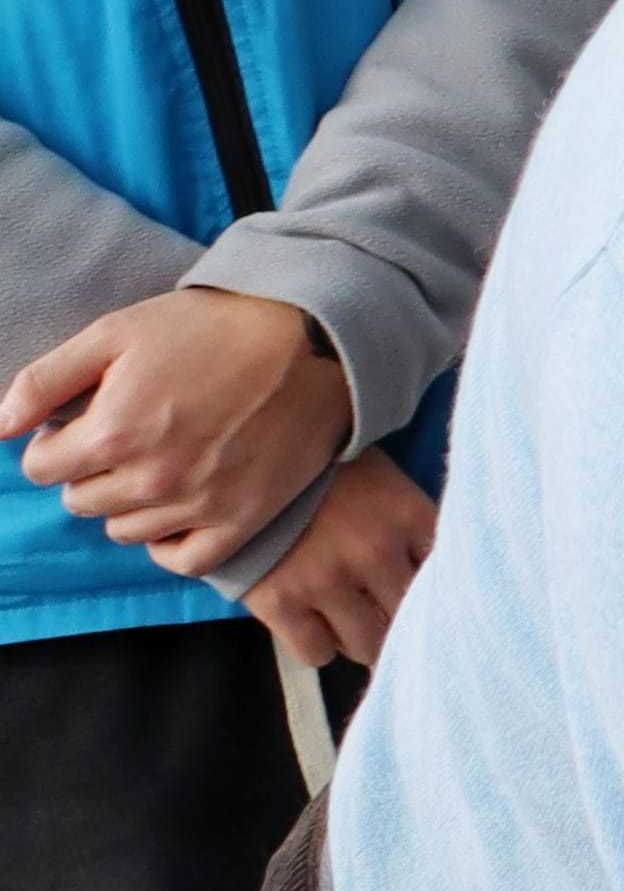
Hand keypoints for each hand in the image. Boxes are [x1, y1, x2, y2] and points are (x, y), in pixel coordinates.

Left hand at [2, 288, 348, 576]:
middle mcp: (152, 479)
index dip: (53, 441)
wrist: (315, 341)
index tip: (80, 423)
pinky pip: (184, 560)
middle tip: (125, 438)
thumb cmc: (213, 329)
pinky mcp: (243, 519)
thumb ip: (46, 380)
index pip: (41, 467)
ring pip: (124, 531)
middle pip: (81, 501)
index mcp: (114, 433)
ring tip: (155, 466)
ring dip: (127, 503)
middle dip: (89, 470)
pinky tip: (176, 510)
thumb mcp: (117, 332)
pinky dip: (170, 542)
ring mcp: (200, 505)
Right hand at [241, 451, 432, 667]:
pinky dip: (320, 646)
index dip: (437, 595)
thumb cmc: (322, 473)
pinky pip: (316, 653)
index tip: (426, 601)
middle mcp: (374, 552)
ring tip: (349, 619)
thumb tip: (441, 578)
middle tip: (384, 615)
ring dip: (363, 639)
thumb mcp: (383, 482)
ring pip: (368, 645)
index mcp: (408, 516)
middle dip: (400, 622)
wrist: (241, 461)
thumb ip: (414, 526)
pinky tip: (316, 625)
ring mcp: (326, 579)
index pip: (448, 577)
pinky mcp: (280, 602)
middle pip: (410, 618)